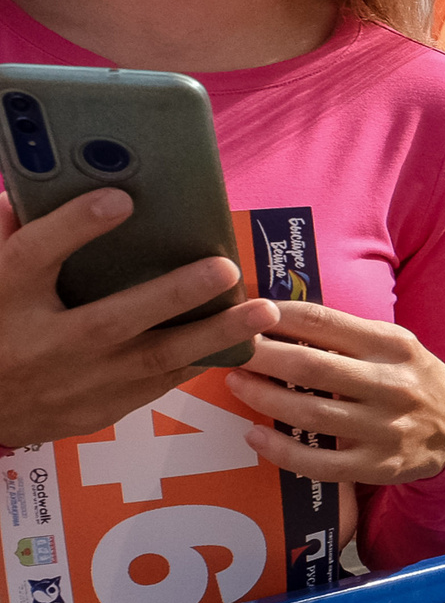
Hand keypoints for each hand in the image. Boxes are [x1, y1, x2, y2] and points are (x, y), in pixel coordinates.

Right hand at [0, 188, 281, 446]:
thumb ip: (10, 238)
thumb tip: (25, 193)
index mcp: (6, 299)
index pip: (34, 254)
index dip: (74, 226)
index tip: (119, 198)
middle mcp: (44, 343)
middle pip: (111, 317)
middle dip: (173, 293)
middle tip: (225, 268)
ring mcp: (76, 382)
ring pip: (153, 358)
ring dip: (212, 334)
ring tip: (260, 312)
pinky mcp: (100, 410)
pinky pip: (158, 384)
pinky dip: (198, 361)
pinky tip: (238, 342)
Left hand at [224, 302, 444, 484]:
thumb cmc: (411, 379)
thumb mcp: (393, 345)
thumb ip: (345, 334)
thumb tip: (274, 317)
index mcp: (393, 347)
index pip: (322, 322)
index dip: (274, 316)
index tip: (242, 313)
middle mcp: (393, 386)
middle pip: (309, 366)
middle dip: (258, 355)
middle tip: (226, 349)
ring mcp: (386, 429)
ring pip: (310, 413)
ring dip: (262, 397)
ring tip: (235, 383)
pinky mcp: (378, 466)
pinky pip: (320, 463)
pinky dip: (281, 450)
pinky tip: (255, 435)